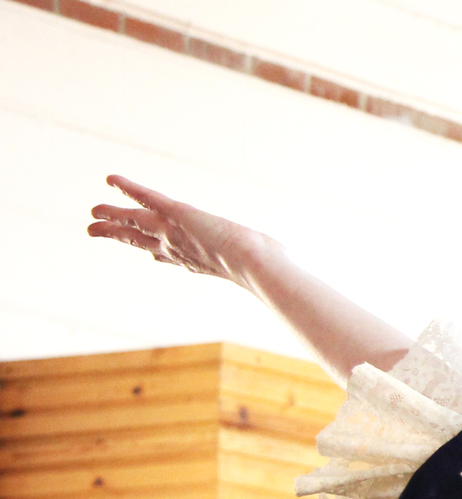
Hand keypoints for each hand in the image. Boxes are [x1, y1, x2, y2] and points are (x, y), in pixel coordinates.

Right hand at [86, 175, 274, 285]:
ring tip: (93, 213)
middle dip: (118, 236)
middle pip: (140, 241)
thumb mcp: (258, 267)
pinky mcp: (177, 214)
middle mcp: (178, 248)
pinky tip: (112, 179)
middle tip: (95, 232)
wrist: (255, 264)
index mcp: (195, 260)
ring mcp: (174, 232)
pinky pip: (147, 197)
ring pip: (135, 221)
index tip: (148, 256)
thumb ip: (262, 266)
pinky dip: (129, 187)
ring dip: (113, 215)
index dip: (155, 254)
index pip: (169, 256)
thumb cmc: (263, 268)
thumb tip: (279, 266)